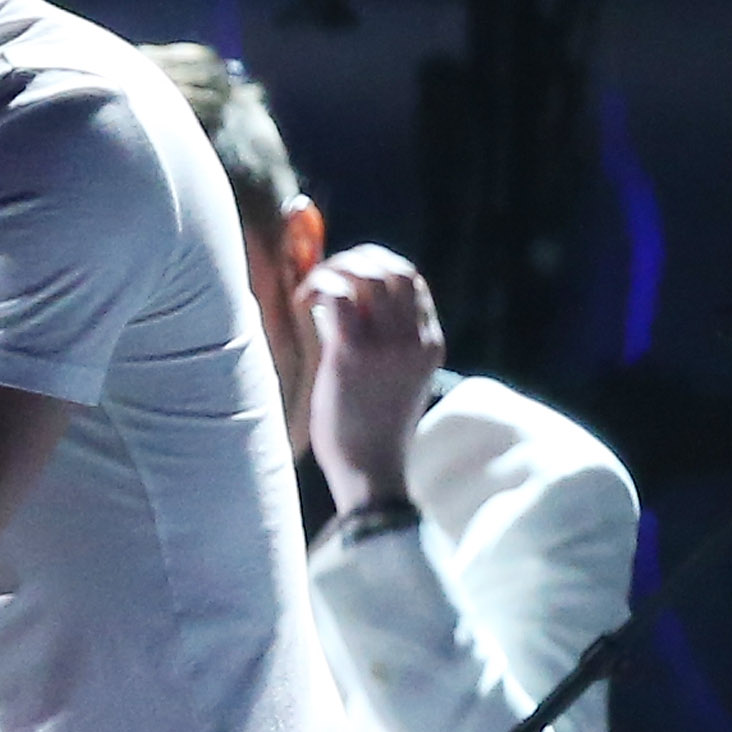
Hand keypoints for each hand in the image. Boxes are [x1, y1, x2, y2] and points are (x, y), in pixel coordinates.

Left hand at [304, 243, 443, 514]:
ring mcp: (387, 348)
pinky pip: (339, 298)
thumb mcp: (395, 381)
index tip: (345, 273)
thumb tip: (346, 306)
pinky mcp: (353, 357)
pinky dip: (318, 287)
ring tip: (310, 290)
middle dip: (354, 259)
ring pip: (367, 276)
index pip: (412, 280)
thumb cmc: (371, 430)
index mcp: (430, 343)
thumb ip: (385, 344)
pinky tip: (301, 302)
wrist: (370, 473)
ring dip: (333, 270)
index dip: (376, 264)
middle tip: (324, 276)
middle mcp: (414, 340)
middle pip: (393, 269)